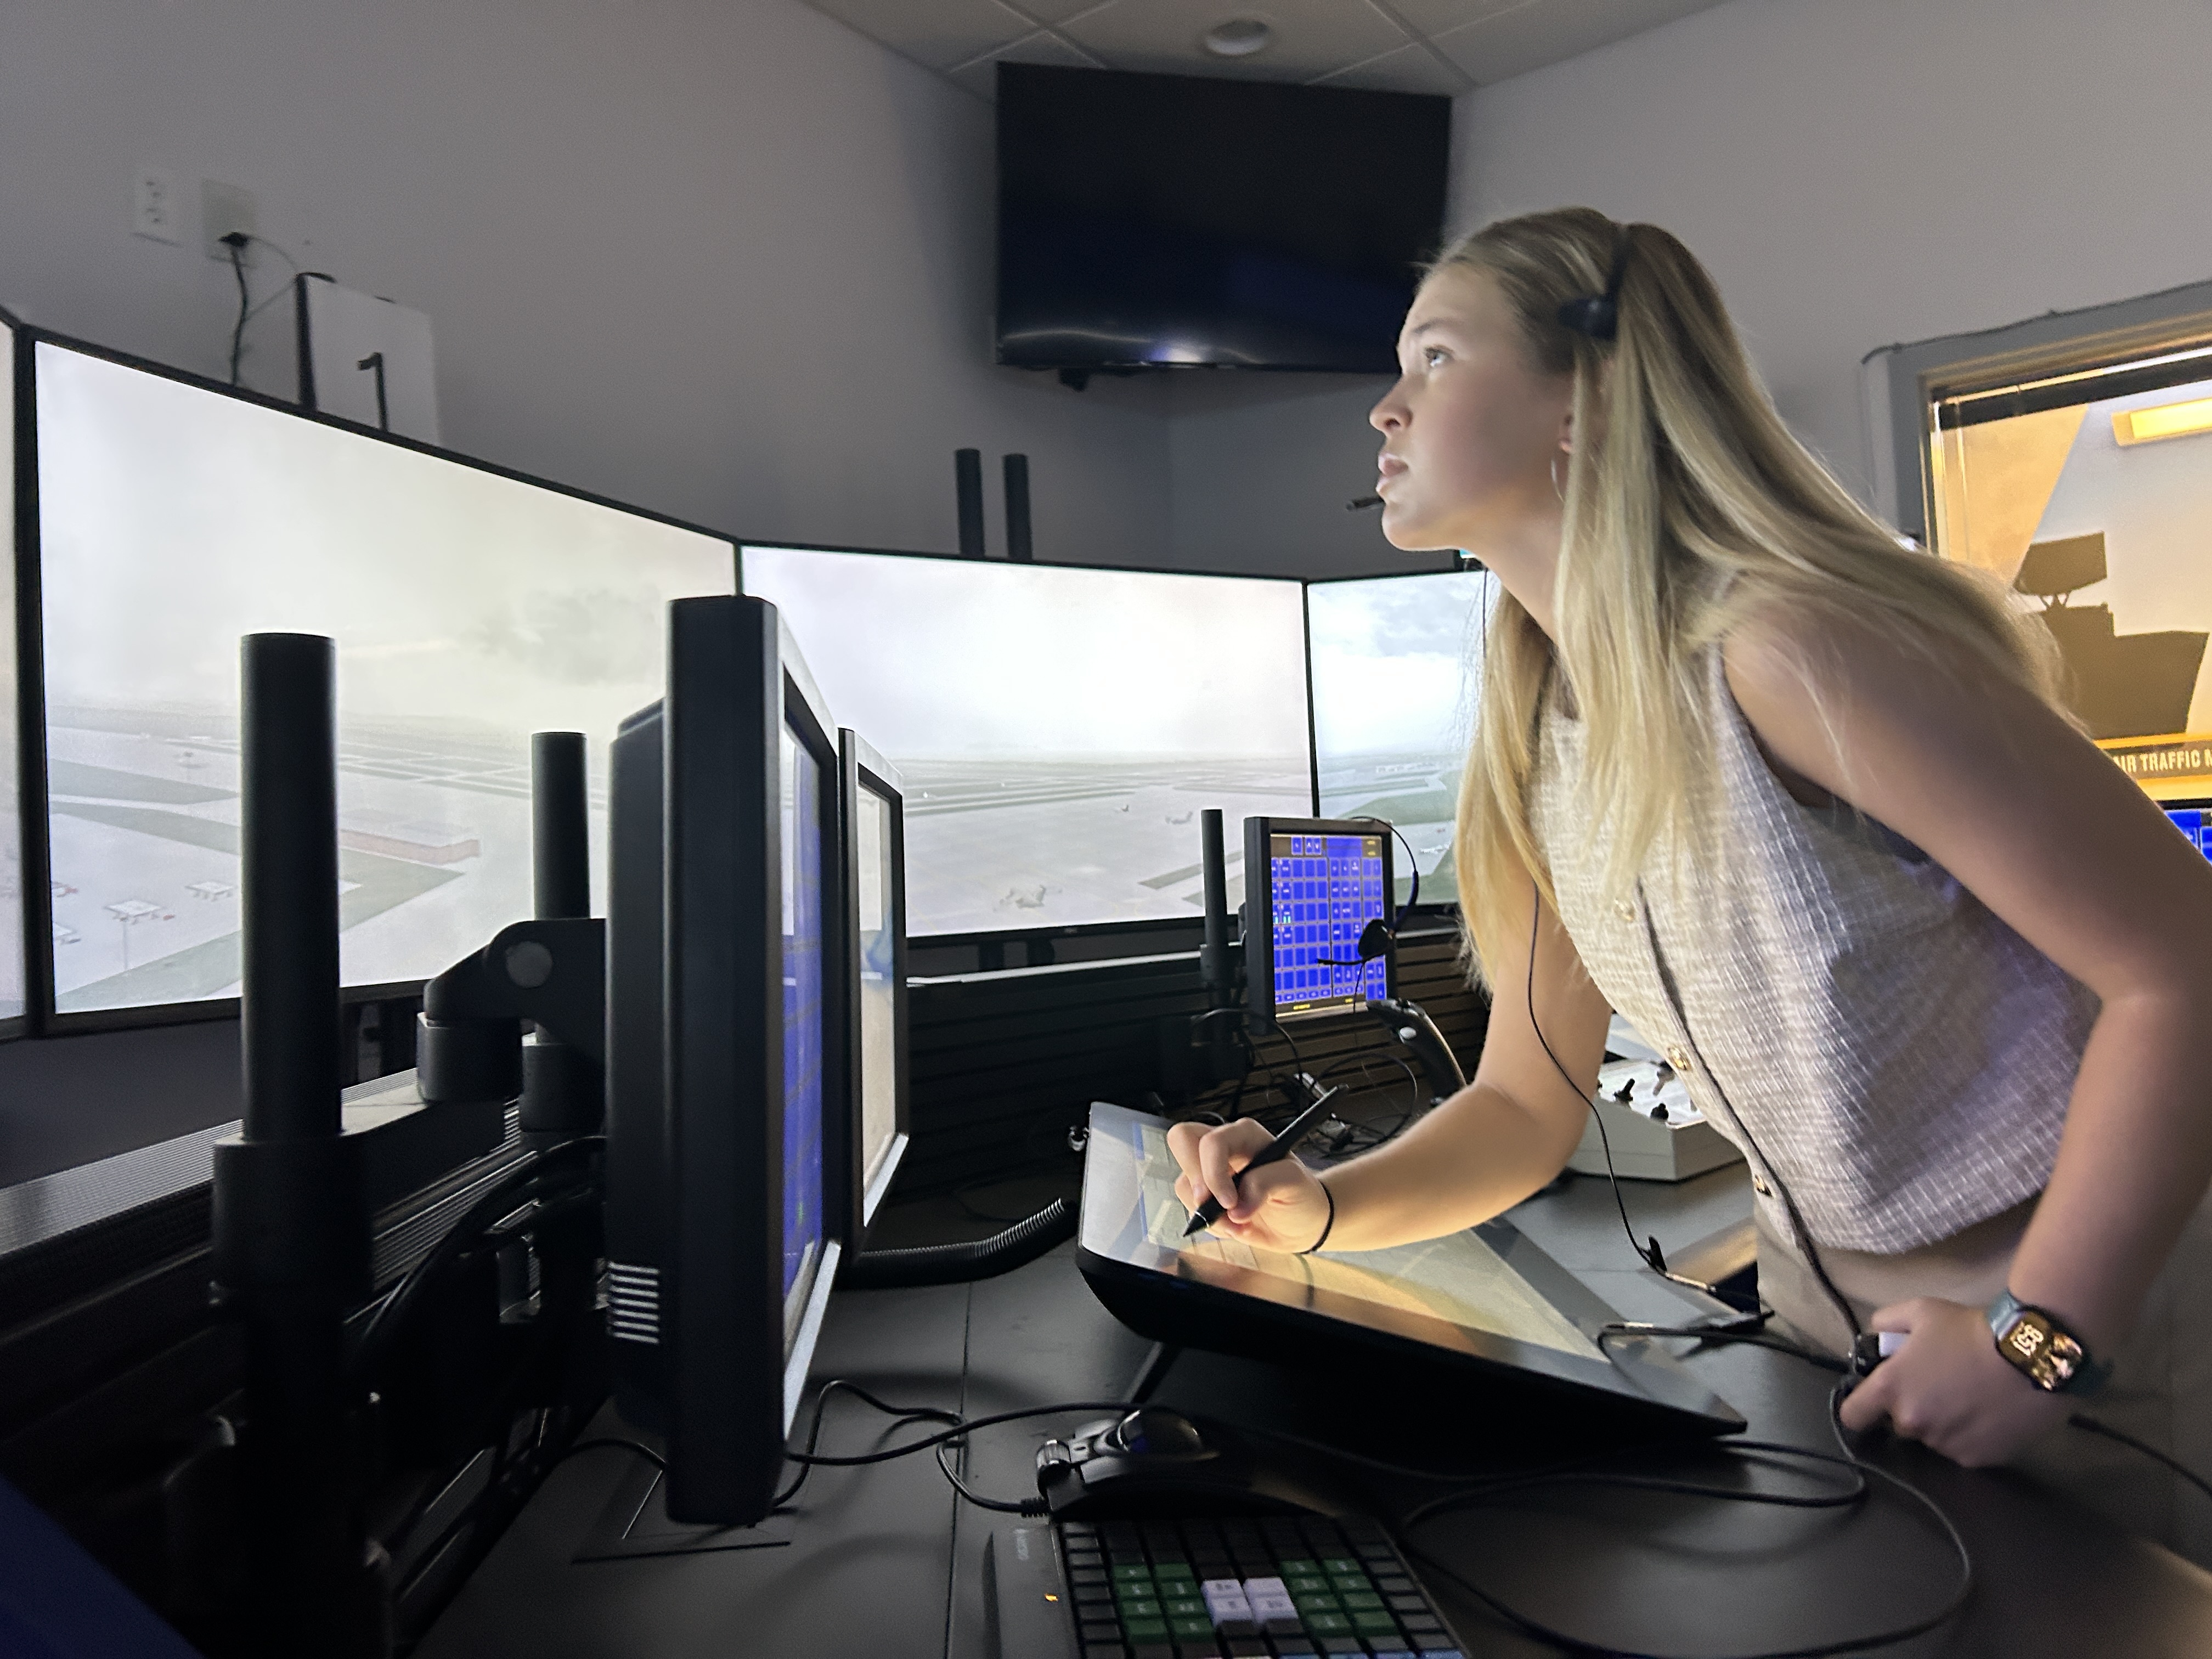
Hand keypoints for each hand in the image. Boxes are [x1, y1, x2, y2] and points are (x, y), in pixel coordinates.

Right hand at [1165, 1117, 1331, 1254]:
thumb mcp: (1293, 1183)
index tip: (1229, 1202)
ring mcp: (1212, 1171)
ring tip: (1239, 1224)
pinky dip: (1212, 1225)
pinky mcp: (1207, 1196)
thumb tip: (1236, 1207)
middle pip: (1181, 1140)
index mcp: (1245, 1135)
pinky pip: (1192, 1208)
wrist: (1302, 1222)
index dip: (1213, 1173)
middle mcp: (1224, 1147)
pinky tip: (1235, 1227)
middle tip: (1216, 1208)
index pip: (1211, 1142)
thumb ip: (1265, 1184)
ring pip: (1184, 1184)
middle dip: (1195, 1182)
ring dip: (1208, 1214)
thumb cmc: (1301, 1194)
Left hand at [1837, 1296, 2070, 1464]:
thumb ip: (1887, 1322)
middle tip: (1938, 1386)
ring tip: (1970, 1397)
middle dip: (1913, 1408)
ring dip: (1942, 1424)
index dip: (1861, 1408)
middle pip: (1899, 1424)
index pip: (1852, 1416)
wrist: (2029, 1357)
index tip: (1873, 1402)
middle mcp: (1912, 1423)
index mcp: (1890, 1390)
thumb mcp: (1921, 1311)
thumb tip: (1877, 1334)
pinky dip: (1971, 1436)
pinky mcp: (1977, 1459)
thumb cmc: (1970, 1330)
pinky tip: (1988, 1413)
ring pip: (1933, 1438)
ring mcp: (1945, 1445)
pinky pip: (1964, 1450)